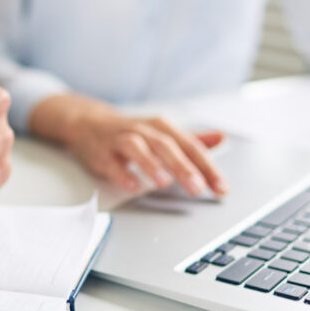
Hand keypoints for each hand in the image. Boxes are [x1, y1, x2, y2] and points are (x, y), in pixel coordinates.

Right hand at [28, 93, 227, 195]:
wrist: (89, 123)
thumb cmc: (131, 132)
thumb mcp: (163, 132)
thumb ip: (192, 139)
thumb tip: (221, 138)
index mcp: (162, 127)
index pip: (190, 146)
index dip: (207, 167)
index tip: (221, 187)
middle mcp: (143, 131)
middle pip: (166, 146)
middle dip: (183, 167)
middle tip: (198, 187)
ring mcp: (120, 140)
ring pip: (137, 148)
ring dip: (151, 165)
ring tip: (165, 183)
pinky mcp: (102, 153)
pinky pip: (112, 163)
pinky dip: (122, 173)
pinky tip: (132, 185)